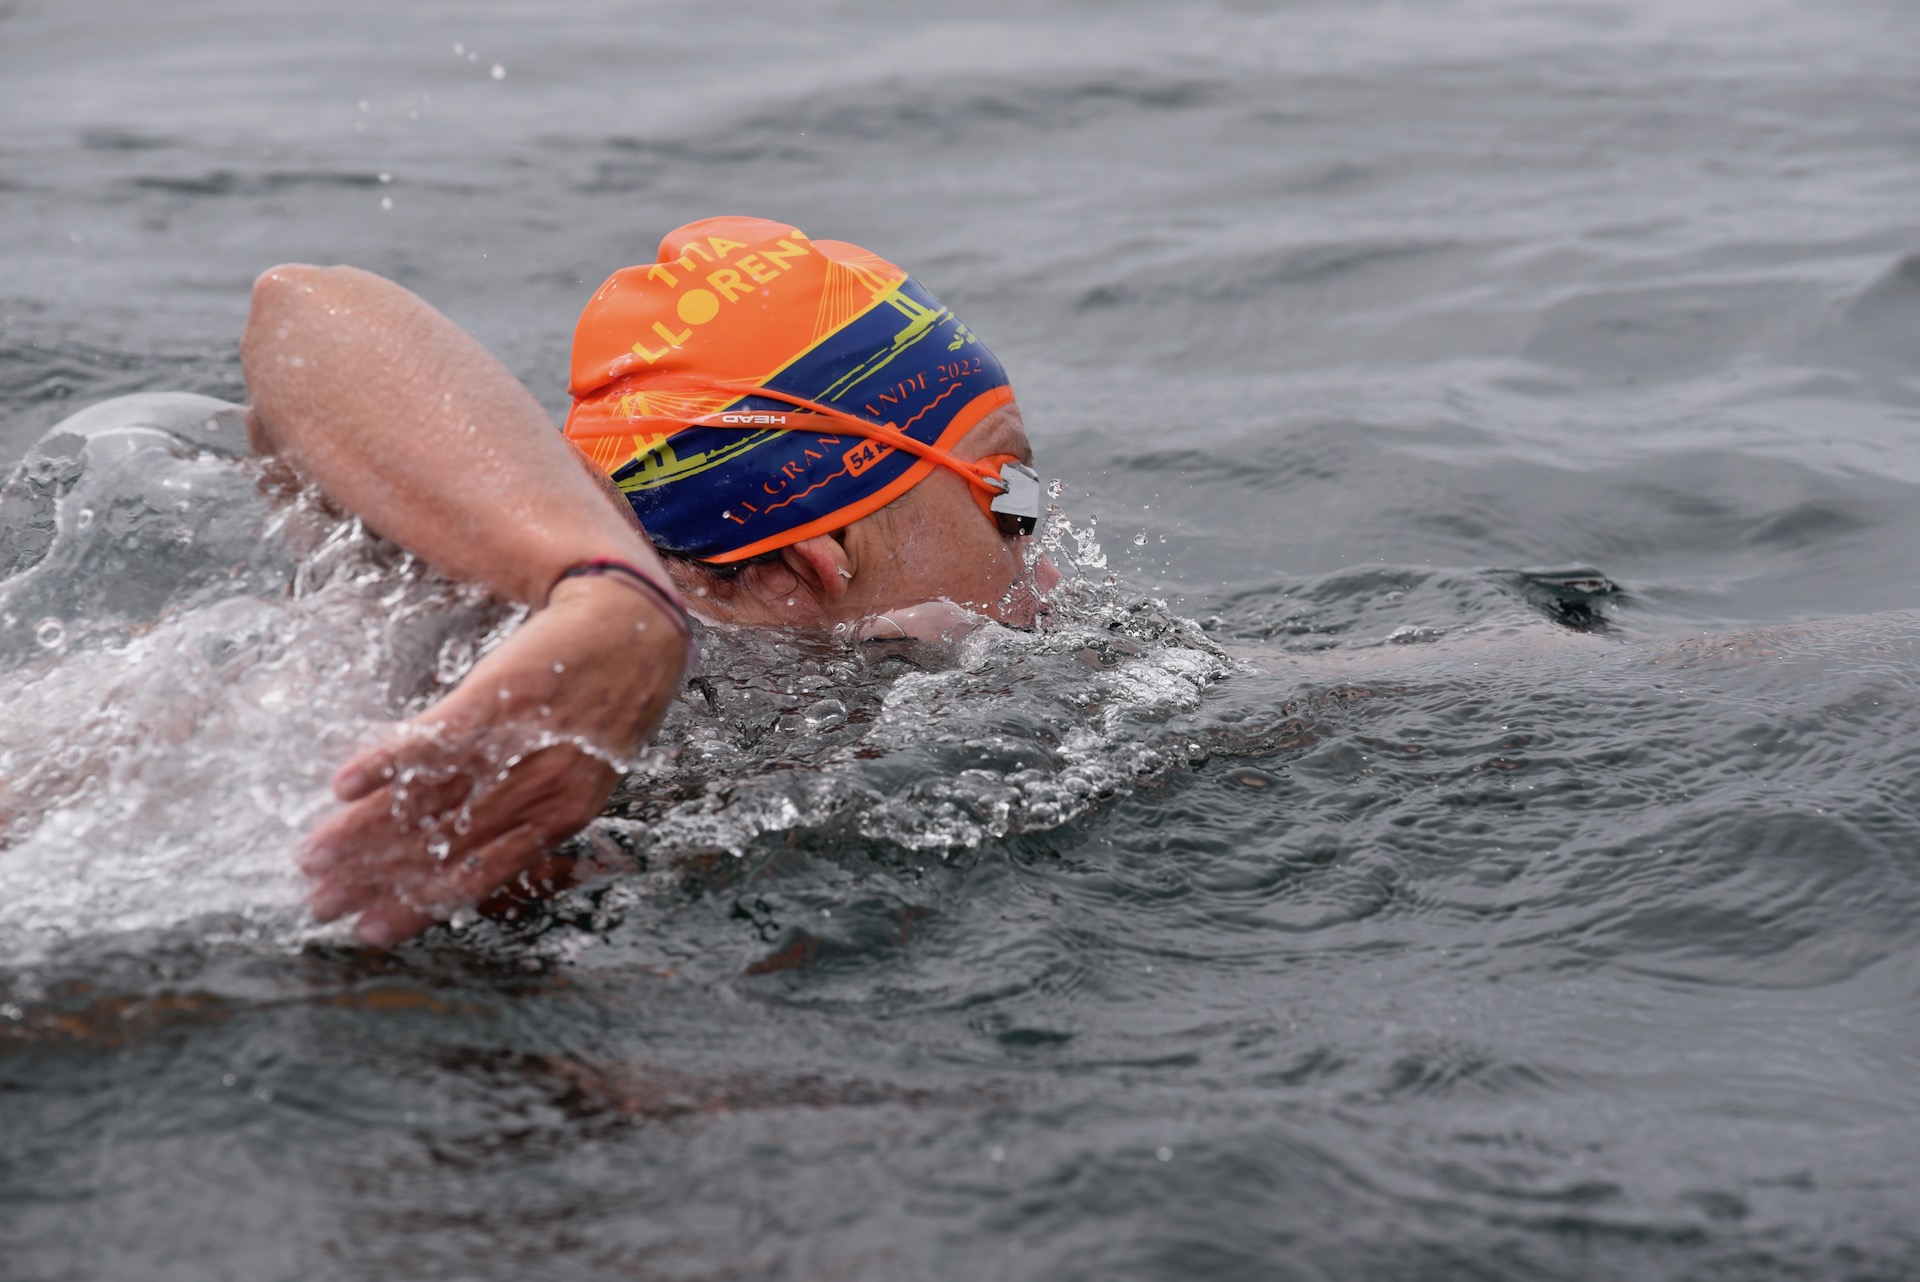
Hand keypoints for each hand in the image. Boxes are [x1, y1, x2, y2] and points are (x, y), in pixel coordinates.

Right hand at [299, 575, 686, 944]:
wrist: (633, 627)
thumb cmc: (605, 706)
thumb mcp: (585, 775)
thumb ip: (535, 817)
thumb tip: (476, 855)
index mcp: (559, 818)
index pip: (476, 875)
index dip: (418, 905)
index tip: (369, 931)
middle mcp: (536, 791)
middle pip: (440, 845)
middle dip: (375, 878)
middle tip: (320, 901)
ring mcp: (515, 745)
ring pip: (428, 802)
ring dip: (364, 832)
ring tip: (314, 854)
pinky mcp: (496, 697)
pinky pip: (434, 740)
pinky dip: (385, 763)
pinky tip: (344, 784)